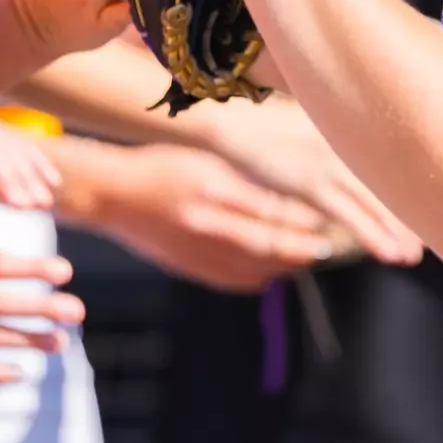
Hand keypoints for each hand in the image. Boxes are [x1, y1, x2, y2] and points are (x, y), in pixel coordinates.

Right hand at [51, 137, 334, 292]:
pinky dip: (258, 278)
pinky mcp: (189, 269)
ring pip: (255, 269)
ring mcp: (197, 252)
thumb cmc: (162, 166)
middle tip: (329, 248)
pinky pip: (233, 281)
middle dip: (303, 250)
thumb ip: (245, 182)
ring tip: (307, 258)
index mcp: (215, 189)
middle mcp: (209, 224)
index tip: (330, 225)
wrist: (112, 195)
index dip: (304, 224)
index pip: (272, 213)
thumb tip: (289, 201)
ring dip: (285, 267)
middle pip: (269, 247)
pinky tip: (271, 272)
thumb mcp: (206, 161)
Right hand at [200, 88, 422, 266]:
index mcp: (347, 134)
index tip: (432, 209)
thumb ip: (328, 133)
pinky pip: (348, 215)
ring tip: (412, 256)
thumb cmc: (264, 120)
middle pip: (389, 186)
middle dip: (410, 217)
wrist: (233, 119)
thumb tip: (346, 140)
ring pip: (375, 204)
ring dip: (396, 232)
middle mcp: (345, 149)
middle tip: (436, 242)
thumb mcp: (305, 121)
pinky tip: (387, 252)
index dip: (411, 190)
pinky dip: (371, 234)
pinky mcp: (310, 185)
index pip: (388, 167)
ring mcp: (329, 167)